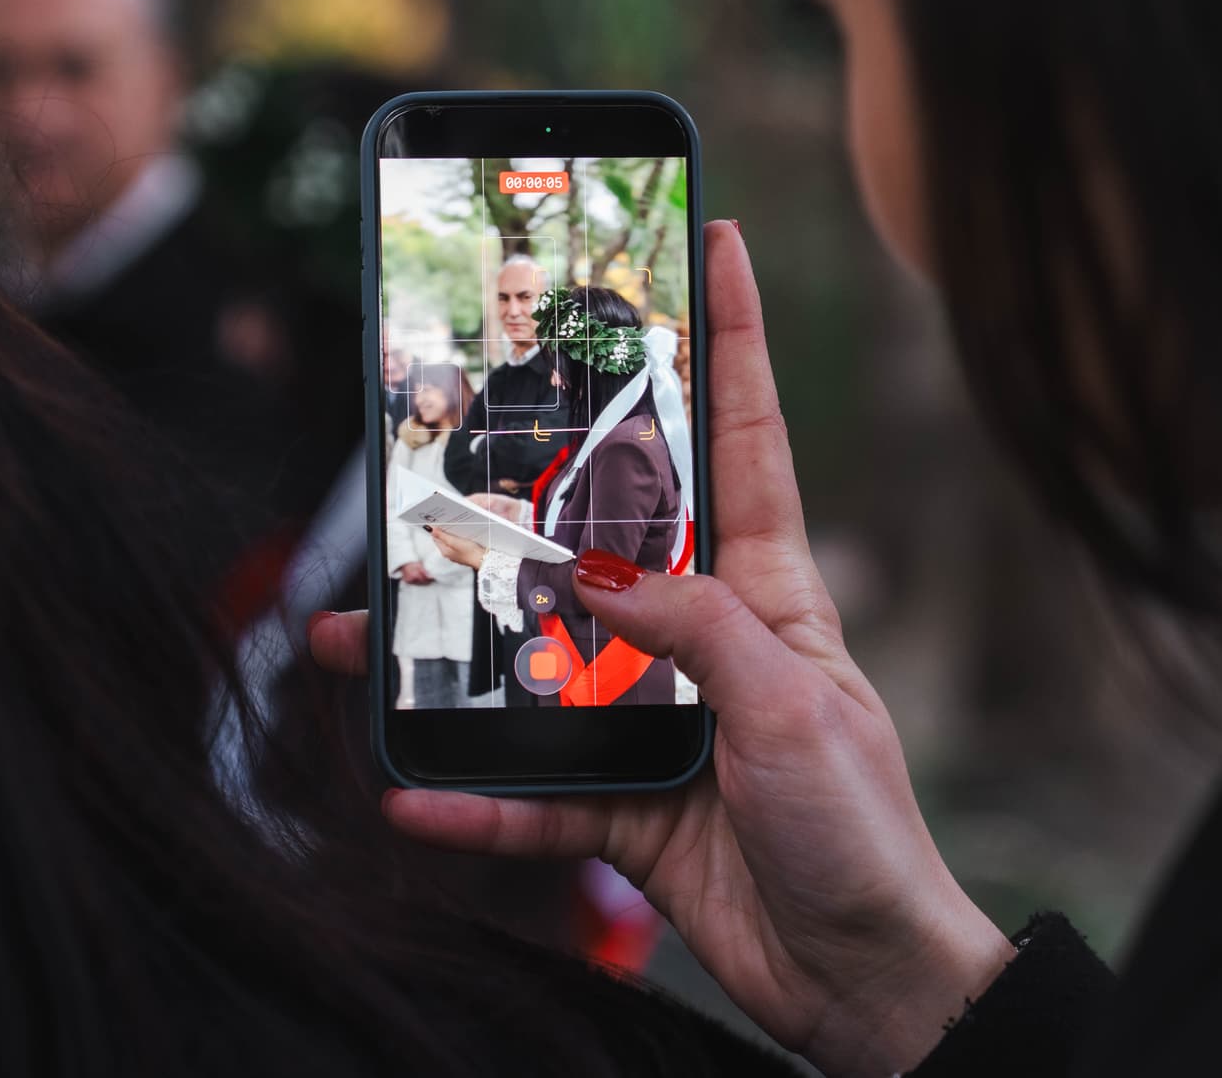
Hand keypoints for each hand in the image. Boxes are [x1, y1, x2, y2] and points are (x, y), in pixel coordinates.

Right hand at [312, 223, 1013, 1077]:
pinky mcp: (622, 805)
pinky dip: (472, 798)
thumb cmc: (863, 833)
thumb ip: (697, 631)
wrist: (864, 985)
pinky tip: (408, 794)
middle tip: (441, 434)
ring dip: (447, 657)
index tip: (712, 237)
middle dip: (521, 488)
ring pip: (533, 661)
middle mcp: (703, 638)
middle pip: (596, 541)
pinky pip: (528, 791)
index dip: (731, 334)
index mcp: (769, 590)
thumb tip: (597, 573)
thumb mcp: (795, 709)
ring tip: (357, 636)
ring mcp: (655, 718)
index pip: (742, 437)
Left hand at [425, 526, 486, 570]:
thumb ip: (442, 536)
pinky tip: (463, 534)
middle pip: (443, 539)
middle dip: (444, 530)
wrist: (483, 559)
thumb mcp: (454, 542)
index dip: (436, 529)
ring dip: (452, 533)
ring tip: (456, 527)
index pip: (436, 538)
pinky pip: (458, 543)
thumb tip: (430, 529)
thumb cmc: (470, 552)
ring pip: (451, 541)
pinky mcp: (464, 552)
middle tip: (448, 522)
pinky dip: (459, 537)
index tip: (439, 521)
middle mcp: (449, 553)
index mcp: (444, 551)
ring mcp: (456, 553)